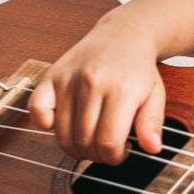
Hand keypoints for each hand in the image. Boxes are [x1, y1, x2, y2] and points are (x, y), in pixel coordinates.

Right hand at [26, 12, 167, 164]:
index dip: (114, 157)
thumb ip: (152, 123)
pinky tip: (66, 124)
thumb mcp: (155, 95)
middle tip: (107, 147)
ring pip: (62, 134)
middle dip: (97, 155)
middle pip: (84, 142)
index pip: (108, 143)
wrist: (123, 35)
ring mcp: (68, 79)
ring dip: (75, 148)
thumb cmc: (138, 70)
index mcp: (121, 90)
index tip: (121, 151)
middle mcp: (92, 83)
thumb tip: (152, 149)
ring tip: (91, 140)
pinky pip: (37, 111)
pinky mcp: (51, 75)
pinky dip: (46, 125)